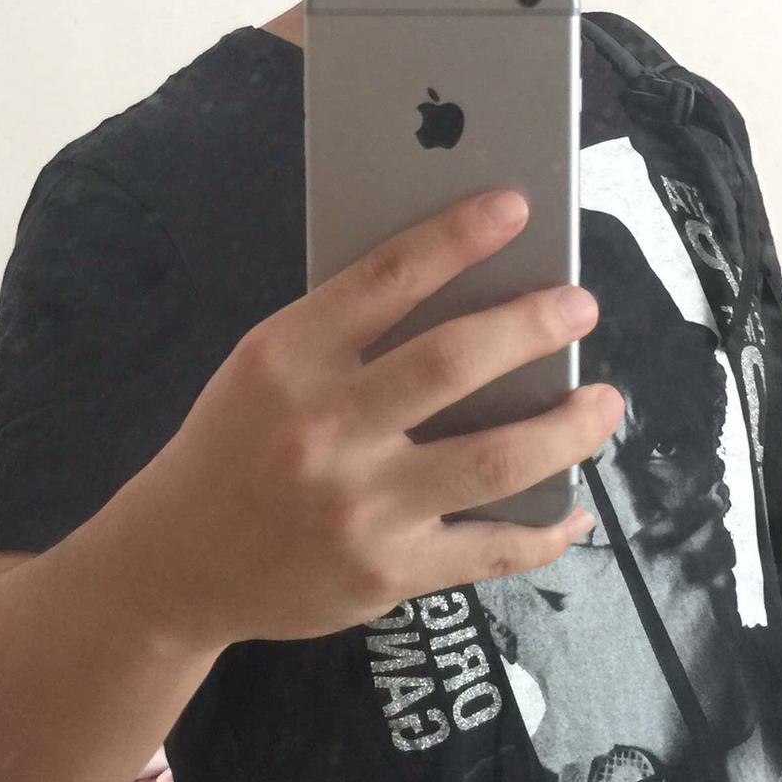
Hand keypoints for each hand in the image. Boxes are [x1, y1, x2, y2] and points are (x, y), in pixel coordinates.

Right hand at [117, 188, 622, 647]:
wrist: (176, 566)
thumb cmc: (235, 443)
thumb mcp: (266, 367)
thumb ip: (346, 331)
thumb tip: (468, 289)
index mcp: (286, 358)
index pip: (385, 279)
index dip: (457, 237)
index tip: (516, 208)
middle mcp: (324, 429)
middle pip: (452, 363)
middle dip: (532, 326)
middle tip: (580, 305)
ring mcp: (360, 508)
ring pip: (494, 459)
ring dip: (567, 426)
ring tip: (605, 401)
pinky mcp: (387, 574)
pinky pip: (490, 549)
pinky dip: (546, 530)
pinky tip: (575, 508)